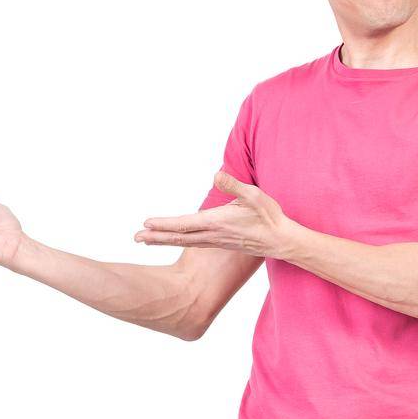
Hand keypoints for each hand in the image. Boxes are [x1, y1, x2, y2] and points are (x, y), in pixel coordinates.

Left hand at [134, 171, 294, 257]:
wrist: (281, 241)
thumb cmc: (269, 217)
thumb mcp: (255, 196)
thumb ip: (234, 185)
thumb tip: (216, 175)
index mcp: (218, 222)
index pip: (185, 224)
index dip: (165, 225)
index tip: (147, 224)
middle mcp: (213, 234)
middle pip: (179, 237)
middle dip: (156, 237)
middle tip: (136, 237)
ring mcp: (215, 240)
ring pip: (184, 241)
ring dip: (163, 240)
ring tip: (146, 239)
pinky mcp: (219, 242)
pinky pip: (192, 243)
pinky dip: (178, 241)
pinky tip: (171, 239)